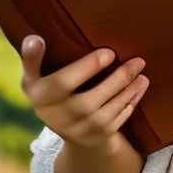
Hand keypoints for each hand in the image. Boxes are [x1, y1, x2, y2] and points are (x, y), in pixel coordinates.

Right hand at [20, 36, 147, 149]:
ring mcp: (80, 129)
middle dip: (114, 78)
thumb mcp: (35, 79)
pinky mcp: (100, 135)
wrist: (71, 132)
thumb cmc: (52, 94)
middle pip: (87, 100)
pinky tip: (141, 84)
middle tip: (131, 58)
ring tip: (140, 67)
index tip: (104, 52)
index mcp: (40, 97)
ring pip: (108, 108)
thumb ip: (32, 59)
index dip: (83, 68)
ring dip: (127, 87)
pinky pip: (120, 116)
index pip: (59, 83)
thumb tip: (33, 38)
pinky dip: (132, 99)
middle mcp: (58, 117)